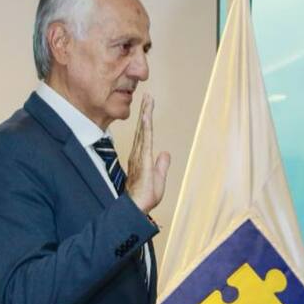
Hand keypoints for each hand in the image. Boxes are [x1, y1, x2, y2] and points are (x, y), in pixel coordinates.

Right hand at [125, 94, 170, 212]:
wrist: (137, 208)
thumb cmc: (145, 197)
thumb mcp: (158, 178)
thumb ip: (161, 165)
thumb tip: (165, 153)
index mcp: (141, 158)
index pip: (145, 136)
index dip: (146, 121)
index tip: (148, 107)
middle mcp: (138, 154)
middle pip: (143, 129)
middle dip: (145, 112)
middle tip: (148, 96)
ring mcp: (140, 156)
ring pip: (143, 131)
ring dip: (146, 115)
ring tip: (148, 100)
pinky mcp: (143, 160)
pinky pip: (145, 140)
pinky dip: (145, 128)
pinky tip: (146, 117)